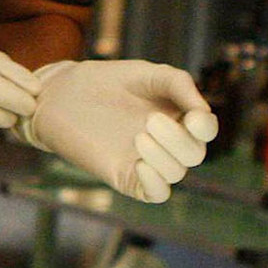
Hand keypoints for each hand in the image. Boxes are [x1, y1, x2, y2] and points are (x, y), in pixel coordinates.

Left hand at [19, 60, 219, 201]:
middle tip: (150, 121)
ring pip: (175, 173)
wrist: (62, 94)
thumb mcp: (146, 74)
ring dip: (164, 157)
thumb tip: (203, 111)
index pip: (205, 130)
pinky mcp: (126, 176)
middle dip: (178, 140)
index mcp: (177, 116)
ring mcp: (147, 161)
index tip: (193, 118)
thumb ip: (178, 84)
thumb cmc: (106, 81)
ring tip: (139, 136)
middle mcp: (166, 142)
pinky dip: (156, 184)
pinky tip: (139, 164)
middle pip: (194, 154)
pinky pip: (155, 193)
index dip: (205, 127)